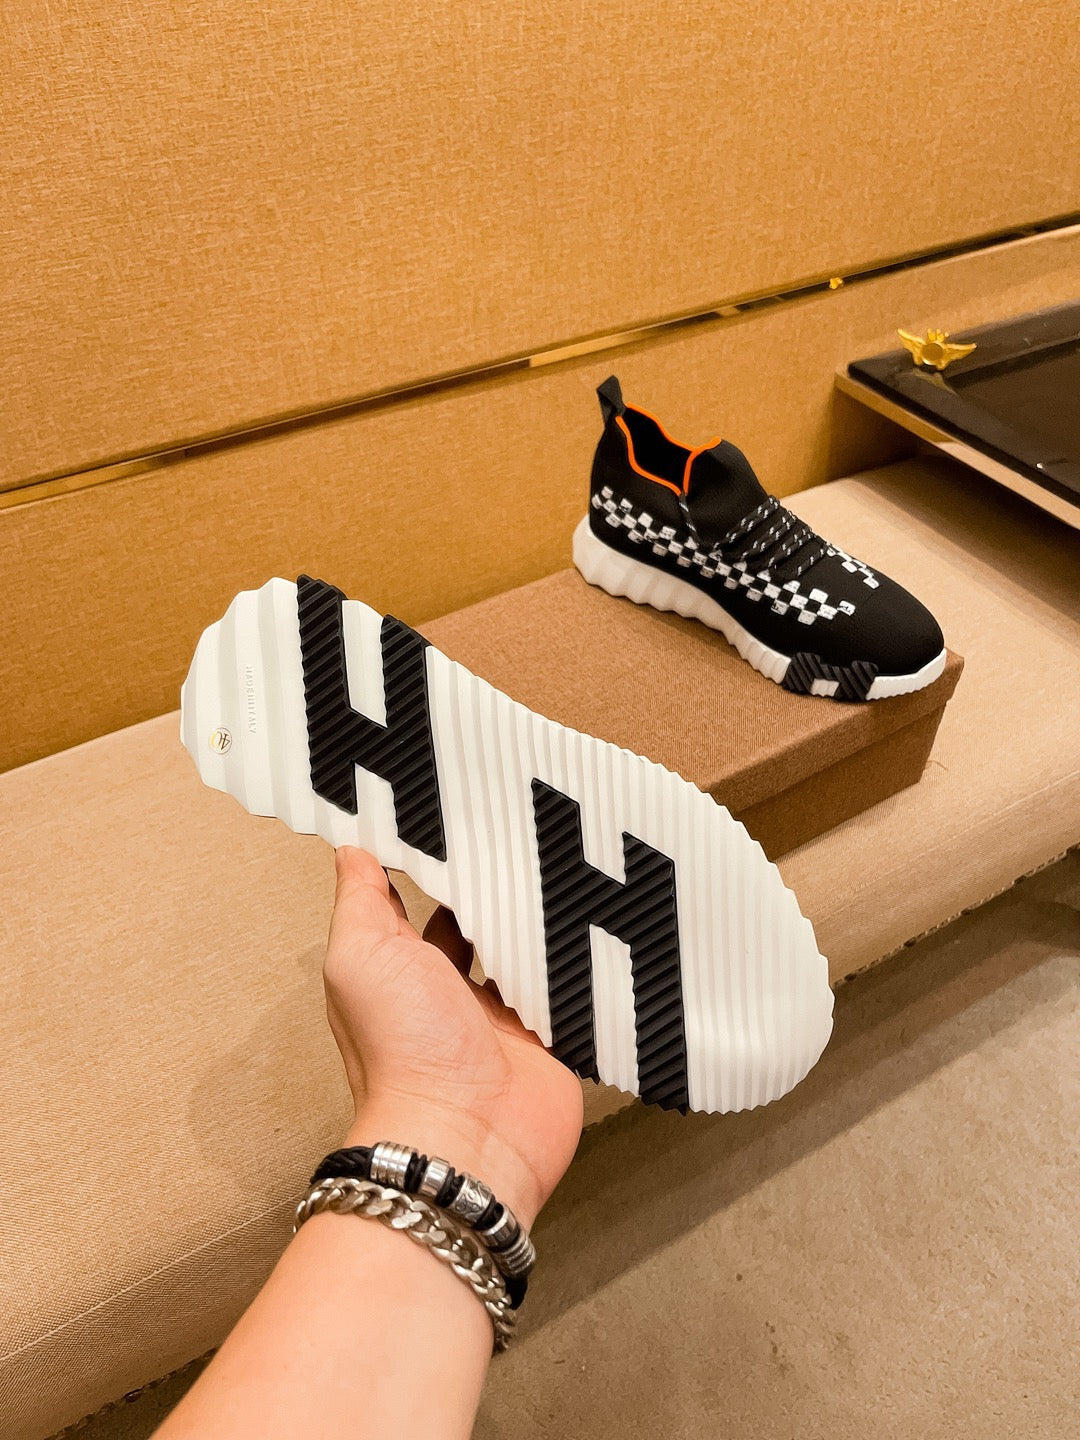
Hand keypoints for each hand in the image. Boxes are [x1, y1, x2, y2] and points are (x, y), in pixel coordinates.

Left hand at [323, 847, 583, 1227]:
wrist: (467, 1137)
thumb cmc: (401, 1055)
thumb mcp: (362, 957)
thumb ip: (360, 902)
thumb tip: (350, 851)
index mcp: (399, 969)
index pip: (413, 901)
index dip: (426, 861)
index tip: (448, 812)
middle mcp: (448, 991)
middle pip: (475, 922)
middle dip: (492, 886)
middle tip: (517, 830)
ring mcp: (500, 1015)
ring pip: (523, 948)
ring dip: (535, 918)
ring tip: (559, 863)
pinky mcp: (548, 1035)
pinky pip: (566, 985)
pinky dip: (574, 960)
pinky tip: (590, 921)